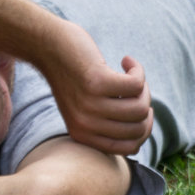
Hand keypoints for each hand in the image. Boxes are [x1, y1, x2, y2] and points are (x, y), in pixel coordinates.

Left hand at [42, 22, 153, 154]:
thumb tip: (141, 135)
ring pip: (140, 106)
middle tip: (135, 86)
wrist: (48, 46)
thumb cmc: (73, 75)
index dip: (144, 128)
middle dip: (145, 103)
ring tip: (131, 74)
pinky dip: (138, 70)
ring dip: (143, 87)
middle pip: (138, 126)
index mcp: (83, 135)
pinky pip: (136, 84)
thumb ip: (106, 126)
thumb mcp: (85, 108)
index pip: (130, 148)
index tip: (142, 106)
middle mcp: (86, 124)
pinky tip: (127, 61)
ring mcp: (91, 103)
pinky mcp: (97, 81)